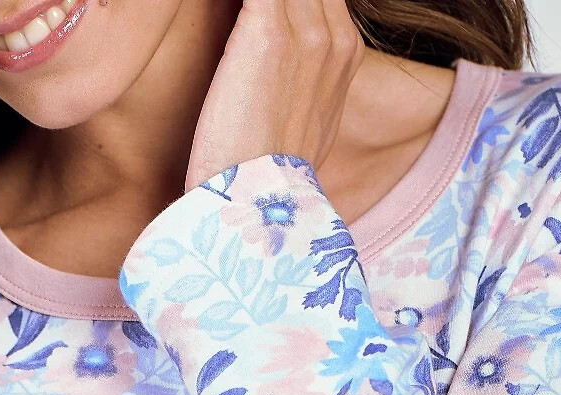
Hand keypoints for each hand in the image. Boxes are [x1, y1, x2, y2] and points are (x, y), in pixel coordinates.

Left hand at [185, 0, 364, 191]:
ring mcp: (305, 33)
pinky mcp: (266, 32)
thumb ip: (303, 81)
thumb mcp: (303, 124)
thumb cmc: (266, 174)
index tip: (253, 14)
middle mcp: (334, 37)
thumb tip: (279, 72)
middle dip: (265, 0)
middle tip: (240, 15)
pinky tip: (216, 5)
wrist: (257, 208)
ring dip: (250, 1)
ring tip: (232, 14)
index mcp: (344, 54)